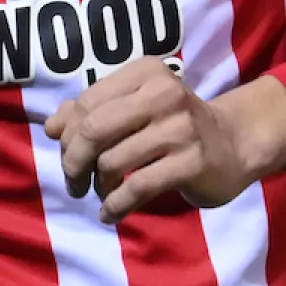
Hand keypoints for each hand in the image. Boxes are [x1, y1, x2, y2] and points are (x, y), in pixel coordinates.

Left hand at [44, 60, 285, 223]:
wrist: (235, 144)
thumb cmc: (175, 125)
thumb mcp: (136, 108)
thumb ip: (92, 112)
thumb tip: (51, 127)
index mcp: (145, 72)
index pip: (87, 103)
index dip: (69, 135)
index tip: (69, 156)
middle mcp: (163, 93)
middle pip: (94, 129)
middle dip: (74, 161)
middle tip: (75, 182)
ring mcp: (180, 128)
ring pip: (112, 161)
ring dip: (97, 185)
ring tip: (101, 194)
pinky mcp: (191, 162)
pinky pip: (136, 187)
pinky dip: (115, 205)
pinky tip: (111, 213)